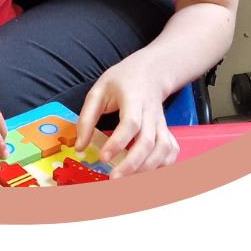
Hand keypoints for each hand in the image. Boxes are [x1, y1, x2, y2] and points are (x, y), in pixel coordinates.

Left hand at [75, 56, 179, 178]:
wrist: (149, 71)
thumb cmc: (121, 80)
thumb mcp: (99, 91)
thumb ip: (87, 117)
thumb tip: (80, 146)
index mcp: (133, 98)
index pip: (131, 123)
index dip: (118, 142)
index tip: (104, 157)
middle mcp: (151, 112)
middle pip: (147, 142)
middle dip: (132, 164)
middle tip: (114, 178)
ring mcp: (161, 122)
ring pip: (162, 149)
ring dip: (147, 168)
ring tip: (128, 179)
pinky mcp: (166, 130)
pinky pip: (171, 151)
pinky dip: (163, 165)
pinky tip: (148, 172)